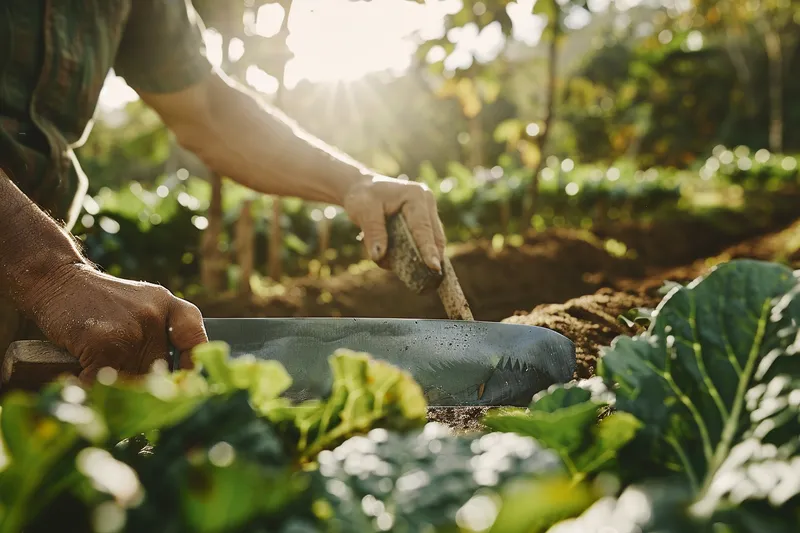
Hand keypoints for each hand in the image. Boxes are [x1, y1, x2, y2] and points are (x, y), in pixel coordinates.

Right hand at [22, 263, 207, 381]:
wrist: (57, 279)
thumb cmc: (99, 301)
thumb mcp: (143, 303)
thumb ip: (162, 333)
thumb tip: (178, 382)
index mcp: (169, 306)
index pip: (195, 341)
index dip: (192, 369)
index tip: (185, 388)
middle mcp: (156, 317)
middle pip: (162, 372)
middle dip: (148, 390)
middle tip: (137, 402)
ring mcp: (131, 331)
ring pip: (135, 383)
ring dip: (121, 396)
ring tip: (110, 396)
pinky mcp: (103, 345)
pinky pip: (107, 384)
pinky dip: (95, 390)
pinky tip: (86, 384)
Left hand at [342, 175, 445, 271]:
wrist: (363, 188)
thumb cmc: (363, 197)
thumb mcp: (364, 212)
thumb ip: (373, 233)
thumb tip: (379, 256)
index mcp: (415, 196)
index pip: (423, 228)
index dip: (428, 249)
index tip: (434, 267)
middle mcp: (426, 201)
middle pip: (434, 235)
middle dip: (432, 256)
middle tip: (431, 279)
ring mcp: (428, 210)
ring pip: (433, 239)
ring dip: (425, 256)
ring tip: (419, 274)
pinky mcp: (424, 220)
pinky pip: (425, 239)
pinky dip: (418, 252)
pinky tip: (410, 264)